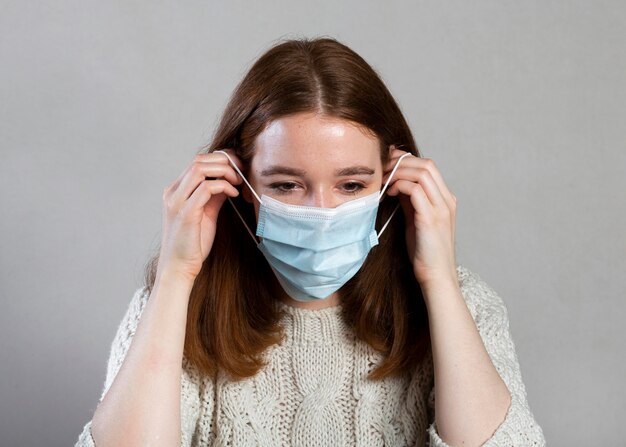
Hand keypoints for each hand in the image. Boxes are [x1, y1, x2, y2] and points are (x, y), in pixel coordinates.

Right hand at [157, 149, 242, 281]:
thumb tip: (228, 181)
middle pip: (199, 160)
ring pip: (200, 168)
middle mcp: (173, 192)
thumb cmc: (192, 244)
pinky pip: (205, 188)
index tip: (239, 166)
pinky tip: (234, 194)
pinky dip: (223, 186)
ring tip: (238, 181)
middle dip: (225, 160)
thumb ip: (214, 196)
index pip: (198, 162)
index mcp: (176, 191)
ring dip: (224, 171)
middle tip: (242, 171)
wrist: (179, 267)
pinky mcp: (185, 213)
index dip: (221, 159)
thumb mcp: (206, 214)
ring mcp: (177, 201)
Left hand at [383, 146, 457, 289]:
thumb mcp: (416, 220)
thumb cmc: (425, 251)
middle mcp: (446, 201)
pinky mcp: (431, 218)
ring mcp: (441, 209)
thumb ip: (411, 201)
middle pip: (427, 164)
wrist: (436, 275)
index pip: (429, 166)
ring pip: (422, 173)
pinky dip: (400, 185)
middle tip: (382, 168)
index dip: (407, 160)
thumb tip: (397, 184)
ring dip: (399, 172)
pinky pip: (416, 189)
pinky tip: (390, 192)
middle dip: (401, 162)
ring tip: (384, 180)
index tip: (388, 162)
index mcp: (445, 200)